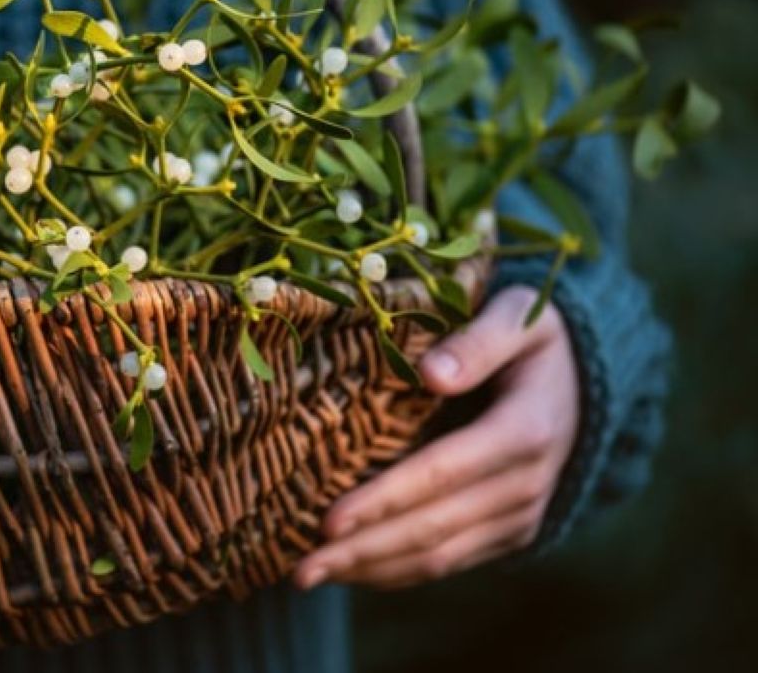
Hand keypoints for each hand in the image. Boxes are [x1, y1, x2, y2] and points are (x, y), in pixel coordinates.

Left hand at [294, 285, 579, 589]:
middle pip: (432, 528)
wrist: (591, 380)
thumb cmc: (535, 338)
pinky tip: (352, 571)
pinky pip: (452, 560)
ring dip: (372, 571)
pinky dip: (399, 572)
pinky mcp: (510, 531)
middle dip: (361, 552)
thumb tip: (431, 373)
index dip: (383, 500)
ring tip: (309, 574)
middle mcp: (525, 485)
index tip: (329, 521)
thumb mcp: (518, 318)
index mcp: (523, 431)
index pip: (440, 473)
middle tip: (299, 569)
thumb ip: (479, 342)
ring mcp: (520, 515)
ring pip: (439, 556)